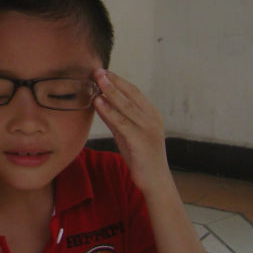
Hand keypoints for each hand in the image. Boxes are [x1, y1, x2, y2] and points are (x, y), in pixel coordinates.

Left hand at [92, 70, 173, 194]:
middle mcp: (152, 118)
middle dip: (113, 81)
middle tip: (97, 70)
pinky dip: (109, 111)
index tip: (103, 71)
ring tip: (96, 80)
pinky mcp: (140, 141)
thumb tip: (99, 100)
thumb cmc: (141, 157)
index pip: (134, 91)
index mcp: (152, 114)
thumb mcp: (127, 133)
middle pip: (130, 94)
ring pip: (126, 106)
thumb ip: (115, 117)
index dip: (118, 80)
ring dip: (110, 91)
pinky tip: (98, 102)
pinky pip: (122, 123)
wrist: (155, 182)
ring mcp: (148, 129)